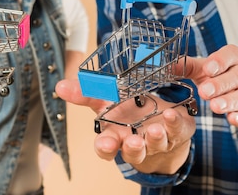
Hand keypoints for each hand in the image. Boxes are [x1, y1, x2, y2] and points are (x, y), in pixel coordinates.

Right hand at [55, 79, 195, 173]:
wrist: (158, 118)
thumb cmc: (129, 111)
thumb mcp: (105, 100)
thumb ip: (85, 94)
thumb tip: (59, 86)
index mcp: (116, 136)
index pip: (106, 148)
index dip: (105, 148)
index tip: (105, 144)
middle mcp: (137, 142)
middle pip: (133, 152)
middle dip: (132, 149)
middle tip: (132, 142)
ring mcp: (159, 140)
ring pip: (156, 144)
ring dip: (155, 138)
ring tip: (155, 129)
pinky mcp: (177, 132)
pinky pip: (177, 130)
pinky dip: (174, 124)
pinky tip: (170, 114)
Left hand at [187, 45, 237, 139]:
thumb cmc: (234, 87)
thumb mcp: (213, 75)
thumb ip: (193, 69)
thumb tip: (169, 65)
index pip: (234, 55)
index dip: (220, 61)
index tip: (207, 68)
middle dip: (221, 84)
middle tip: (204, 91)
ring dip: (231, 101)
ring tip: (215, 106)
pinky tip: (233, 119)